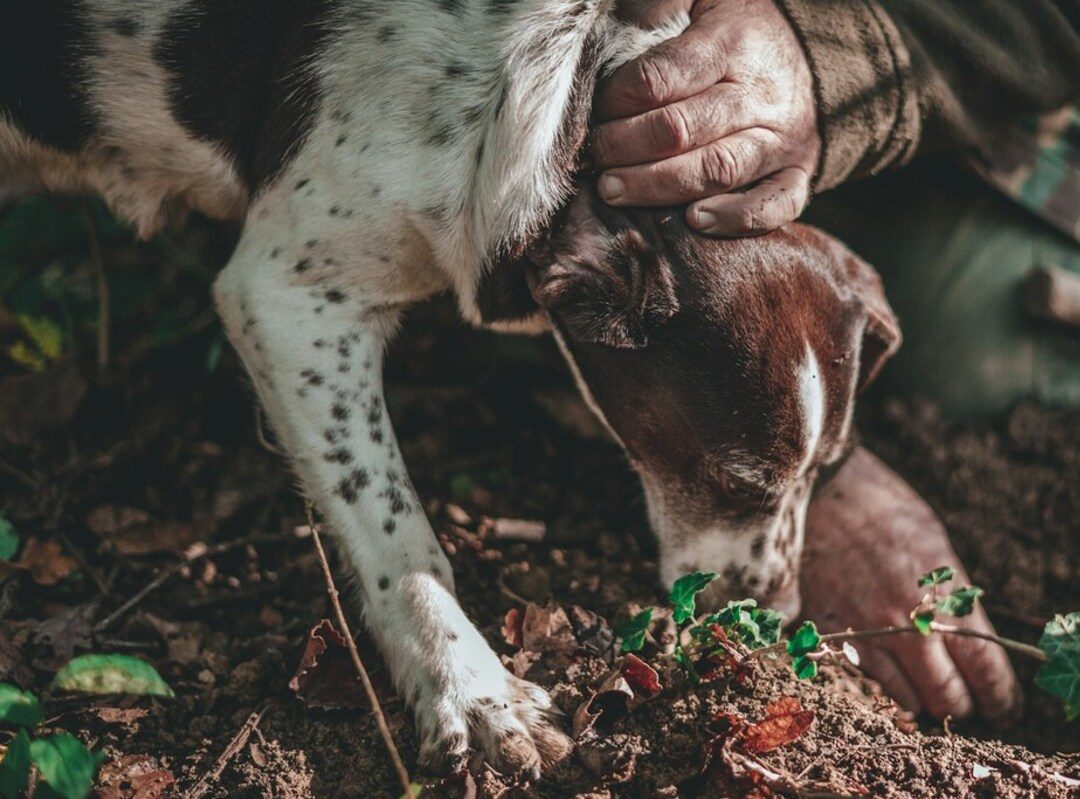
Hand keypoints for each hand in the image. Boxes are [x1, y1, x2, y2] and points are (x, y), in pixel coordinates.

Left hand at [593, 0, 819, 235]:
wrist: (814, 58)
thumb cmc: (738, 33)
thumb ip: (659, 2)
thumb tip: (621, 16)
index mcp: (731, 44)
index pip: (662, 78)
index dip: (617, 100)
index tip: (593, 111)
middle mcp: (758, 95)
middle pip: (681, 130)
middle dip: (624, 147)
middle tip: (592, 158)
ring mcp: (780, 139)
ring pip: (717, 171)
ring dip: (658, 187)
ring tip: (614, 191)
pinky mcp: (797, 173)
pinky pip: (774, 204)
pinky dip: (735, 218)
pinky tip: (694, 221)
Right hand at [802, 448, 1021, 721]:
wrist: (817, 491)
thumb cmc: (880, 506)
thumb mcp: (934, 545)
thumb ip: (951, 596)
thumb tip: (966, 638)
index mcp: (945, 597)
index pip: (986, 670)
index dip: (999, 696)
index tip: (1001, 704)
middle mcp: (910, 624)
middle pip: (948, 696)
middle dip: (960, 703)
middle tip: (963, 699)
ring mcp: (868, 633)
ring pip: (907, 700)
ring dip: (921, 699)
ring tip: (924, 688)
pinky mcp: (832, 634)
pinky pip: (866, 681)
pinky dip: (882, 684)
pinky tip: (888, 671)